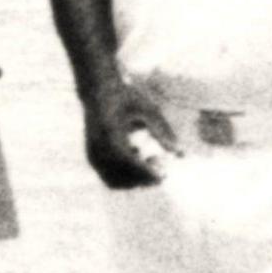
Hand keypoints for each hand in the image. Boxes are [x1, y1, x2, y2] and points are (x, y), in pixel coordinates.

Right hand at [80, 75, 176, 190]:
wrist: (98, 90)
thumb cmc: (126, 97)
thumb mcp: (148, 109)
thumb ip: (163, 131)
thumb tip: (179, 154)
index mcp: (110, 136)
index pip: (130, 163)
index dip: (148, 173)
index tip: (165, 175)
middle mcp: (98, 149)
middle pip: (122, 178)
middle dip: (143, 179)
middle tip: (162, 166)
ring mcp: (92, 154)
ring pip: (114, 182)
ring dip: (134, 179)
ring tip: (150, 159)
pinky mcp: (92, 157)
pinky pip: (108, 176)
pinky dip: (124, 175)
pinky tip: (136, 155)